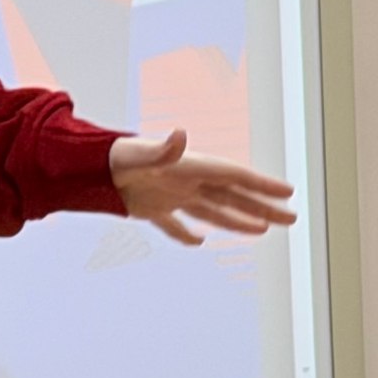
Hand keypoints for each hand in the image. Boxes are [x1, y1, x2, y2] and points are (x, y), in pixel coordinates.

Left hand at [109, 129, 296, 245]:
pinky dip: (187, 234)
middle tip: (291, 217)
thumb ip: (163, 150)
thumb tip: (181, 135)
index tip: (288, 192)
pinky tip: (199, 242)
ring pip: (213, 212)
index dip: (262, 185)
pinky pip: (175, 225)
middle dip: (263, 208)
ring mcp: (170, 195)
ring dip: (238, 221)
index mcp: (190, 167)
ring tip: (263, 229)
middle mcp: (186, 181)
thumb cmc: (114, 156)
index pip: (235, 177)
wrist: (85, 167)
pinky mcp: (151, 208)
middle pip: (233, 197)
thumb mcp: (140, 153)